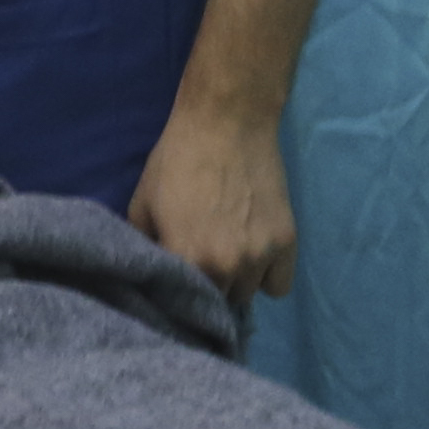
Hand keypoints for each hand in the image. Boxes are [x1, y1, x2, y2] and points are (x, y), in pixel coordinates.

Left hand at [129, 103, 296, 303]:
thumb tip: (151, 278)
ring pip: (248, 295)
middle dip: (209, 289)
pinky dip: (268, 276)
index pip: (183, 306)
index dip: (179, 297)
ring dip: (238, 282)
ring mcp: (260, 256)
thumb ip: (145, 249)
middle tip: (204, 265)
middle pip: (218, 304)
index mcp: (186, 260)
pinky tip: (256, 255)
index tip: (179, 289)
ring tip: (230, 254)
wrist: (227, 122)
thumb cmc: (177, 160)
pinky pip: (280, 285)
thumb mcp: (141, 205)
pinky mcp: (287, 242)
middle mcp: (226, 267)